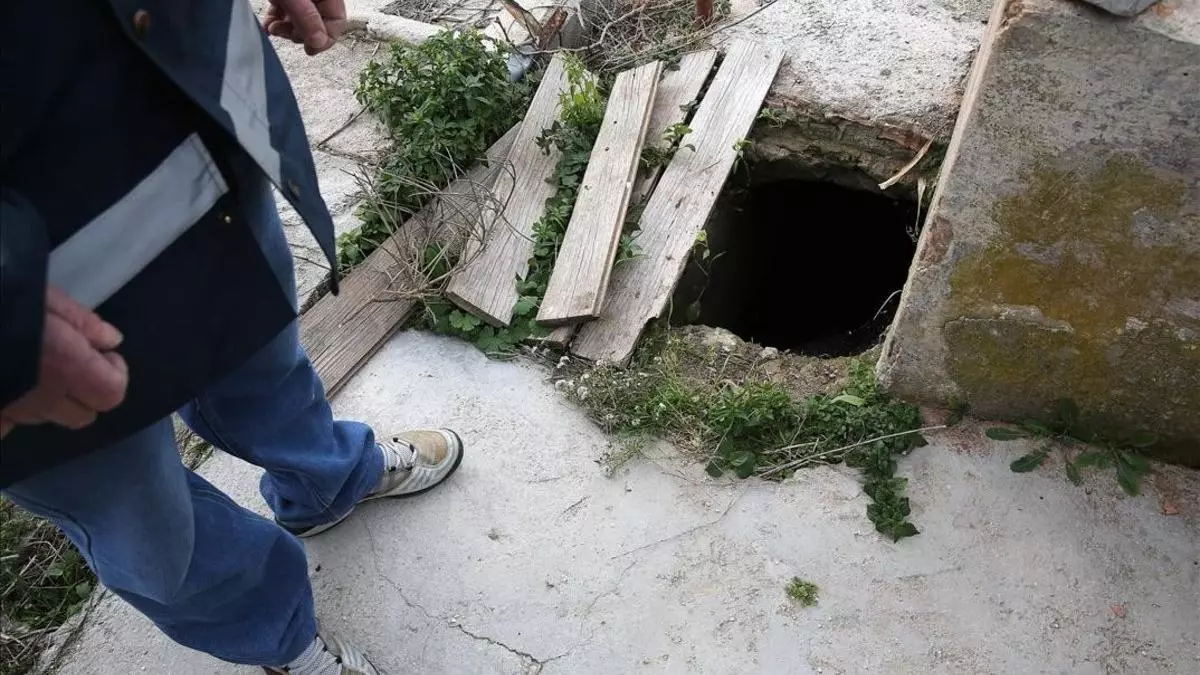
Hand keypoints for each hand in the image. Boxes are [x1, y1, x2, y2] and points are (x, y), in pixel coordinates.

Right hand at [0, 288, 128, 437]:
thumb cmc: (5, 299)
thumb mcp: (48, 299)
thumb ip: (84, 324)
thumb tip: (112, 342)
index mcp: (70, 368)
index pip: (112, 394)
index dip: (113, 374)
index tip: (102, 354)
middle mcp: (43, 398)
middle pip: (82, 415)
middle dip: (84, 392)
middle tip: (70, 363)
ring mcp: (12, 411)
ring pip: (43, 419)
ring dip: (47, 400)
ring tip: (31, 369)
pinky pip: (6, 426)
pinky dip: (9, 414)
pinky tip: (6, 386)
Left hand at [262, 0, 345, 54]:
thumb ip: (306, 17)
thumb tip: (318, 43)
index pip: (337, 20)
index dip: (325, 38)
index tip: (310, 49)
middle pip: (319, 22)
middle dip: (299, 34)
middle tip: (284, 34)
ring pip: (301, 20)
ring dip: (285, 30)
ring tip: (273, 29)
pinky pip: (285, 12)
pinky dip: (277, 21)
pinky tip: (268, 26)